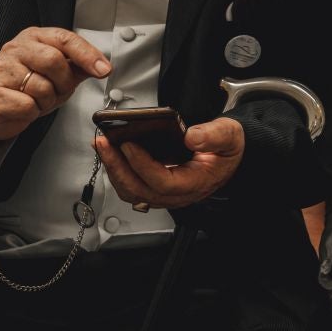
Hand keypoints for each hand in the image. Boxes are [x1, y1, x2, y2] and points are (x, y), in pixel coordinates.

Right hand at [0, 27, 110, 139]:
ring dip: (47, 101)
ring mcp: (2, 69)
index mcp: (35, 37)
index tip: (104, 70)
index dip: (87, 55)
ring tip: (37, 100)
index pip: (65, 39)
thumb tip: (102, 66)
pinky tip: (24, 108)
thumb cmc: (29, 88)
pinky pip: (27, 105)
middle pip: (54, 61)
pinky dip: (32, 112)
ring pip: (42, 87)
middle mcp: (16, 48)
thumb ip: (78, 67)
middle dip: (64, 83)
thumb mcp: (58, 74)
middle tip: (58, 91)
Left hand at [95, 116, 244, 209]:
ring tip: (103, 146)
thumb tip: (191, 137)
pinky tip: (110, 152)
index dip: (142, 164)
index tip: (129, 144)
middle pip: (139, 189)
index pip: (162, 181)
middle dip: (117, 166)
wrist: (228, 157)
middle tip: (104, 143)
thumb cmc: (226, 149)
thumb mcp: (228, 137)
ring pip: (131, 191)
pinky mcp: (155, 187)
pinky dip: (118, 170)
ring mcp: (164, 194)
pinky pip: (132, 186)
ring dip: (113, 170)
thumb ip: (213, 136)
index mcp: (194, 183)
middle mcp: (176, 194)